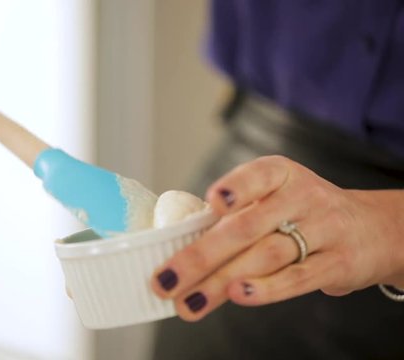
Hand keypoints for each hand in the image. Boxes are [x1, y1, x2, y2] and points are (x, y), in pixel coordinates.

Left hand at [151, 155, 403, 320]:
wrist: (369, 229)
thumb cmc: (302, 213)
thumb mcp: (275, 199)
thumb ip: (238, 215)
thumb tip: (180, 244)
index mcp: (280, 175)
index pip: (257, 176)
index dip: (236, 187)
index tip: (212, 202)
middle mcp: (302, 197)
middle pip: (246, 227)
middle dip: (200, 256)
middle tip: (165, 280)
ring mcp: (323, 229)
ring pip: (265, 256)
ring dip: (220, 282)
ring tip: (189, 301)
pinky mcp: (337, 263)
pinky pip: (297, 277)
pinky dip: (266, 289)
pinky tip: (237, 296)